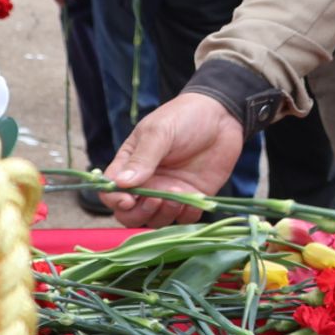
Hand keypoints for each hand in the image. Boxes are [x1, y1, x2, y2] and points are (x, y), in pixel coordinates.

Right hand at [105, 93, 246, 226]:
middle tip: (156, 199)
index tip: (127, 200)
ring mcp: (169, 192)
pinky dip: (186, 214)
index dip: (115, 200)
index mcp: (130, 166)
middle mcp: (147, 183)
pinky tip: (195, 198)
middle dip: (139, 213)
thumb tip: (122, 184)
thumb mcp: (159, 132)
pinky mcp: (193, 197)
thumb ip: (142, 158)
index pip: (111, 192)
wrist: (222, 114)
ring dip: (164, 214)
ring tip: (178, 192)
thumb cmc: (184, 117)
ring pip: (156, 220)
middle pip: (130, 215)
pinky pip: (184, 218)